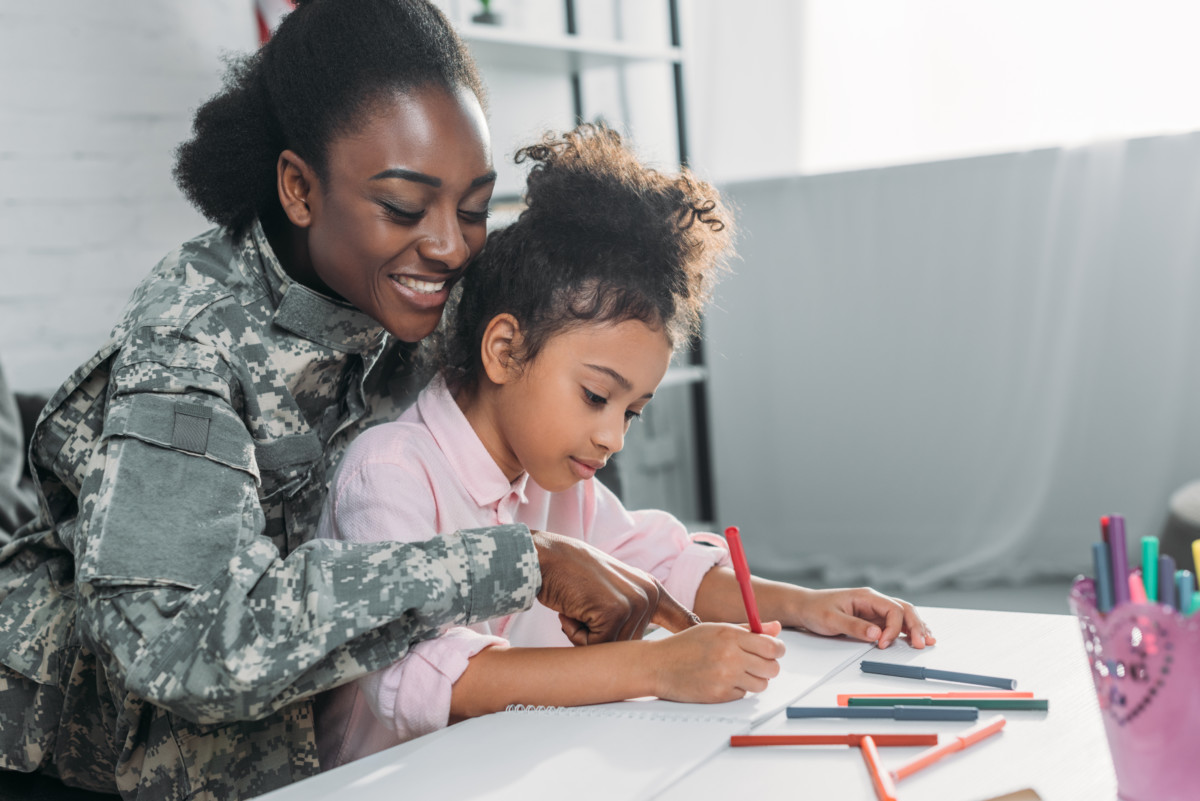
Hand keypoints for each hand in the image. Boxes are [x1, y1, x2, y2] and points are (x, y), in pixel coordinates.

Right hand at [532, 530, 699, 644]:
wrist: (547, 556)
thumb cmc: (573, 574)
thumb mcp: (614, 587)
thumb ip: (634, 608)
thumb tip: (647, 645)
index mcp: (652, 589)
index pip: (684, 619)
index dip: (697, 636)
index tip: (725, 644)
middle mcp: (649, 595)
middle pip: (633, 646)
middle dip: (603, 637)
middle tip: (587, 609)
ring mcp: (634, 603)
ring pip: (612, 649)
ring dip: (587, 636)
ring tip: (579, 605)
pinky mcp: (615, 611)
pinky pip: (596, 646)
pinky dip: (576, 634)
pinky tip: (572, 609)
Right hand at [647, 621, 784, 702]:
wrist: (658, 666)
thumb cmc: (686, 645)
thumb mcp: (716, 629)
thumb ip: (749, 629)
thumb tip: (776, 628)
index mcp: (730, 635)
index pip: (771, 646)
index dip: (778, 650)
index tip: (775, 651)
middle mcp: (730, 656)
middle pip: (772, 668)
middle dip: (768, 666)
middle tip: (757, 663)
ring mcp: (725, 678)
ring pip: (761, 684)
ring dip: (754, 680)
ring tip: (737, 672)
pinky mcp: (720, 695)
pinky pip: (743, 695)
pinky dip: (737, 689)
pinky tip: (721, 681)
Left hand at [789, 587, 934, 648]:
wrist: (804, 607)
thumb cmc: (815, 610)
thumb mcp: (831, 620)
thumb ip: (854, 627)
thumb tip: (877, 635)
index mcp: (866, 596)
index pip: (892, 609)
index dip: (893, 628)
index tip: (884, 644)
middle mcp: (874, 601)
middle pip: (905, 609)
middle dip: (916, 626)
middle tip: (922, 644)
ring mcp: (875, 609)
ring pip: (904, 615)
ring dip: (916, 627)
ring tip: (928, 641)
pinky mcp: (873, 618)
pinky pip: (895, 623)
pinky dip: (907, 630)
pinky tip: (916, 638)